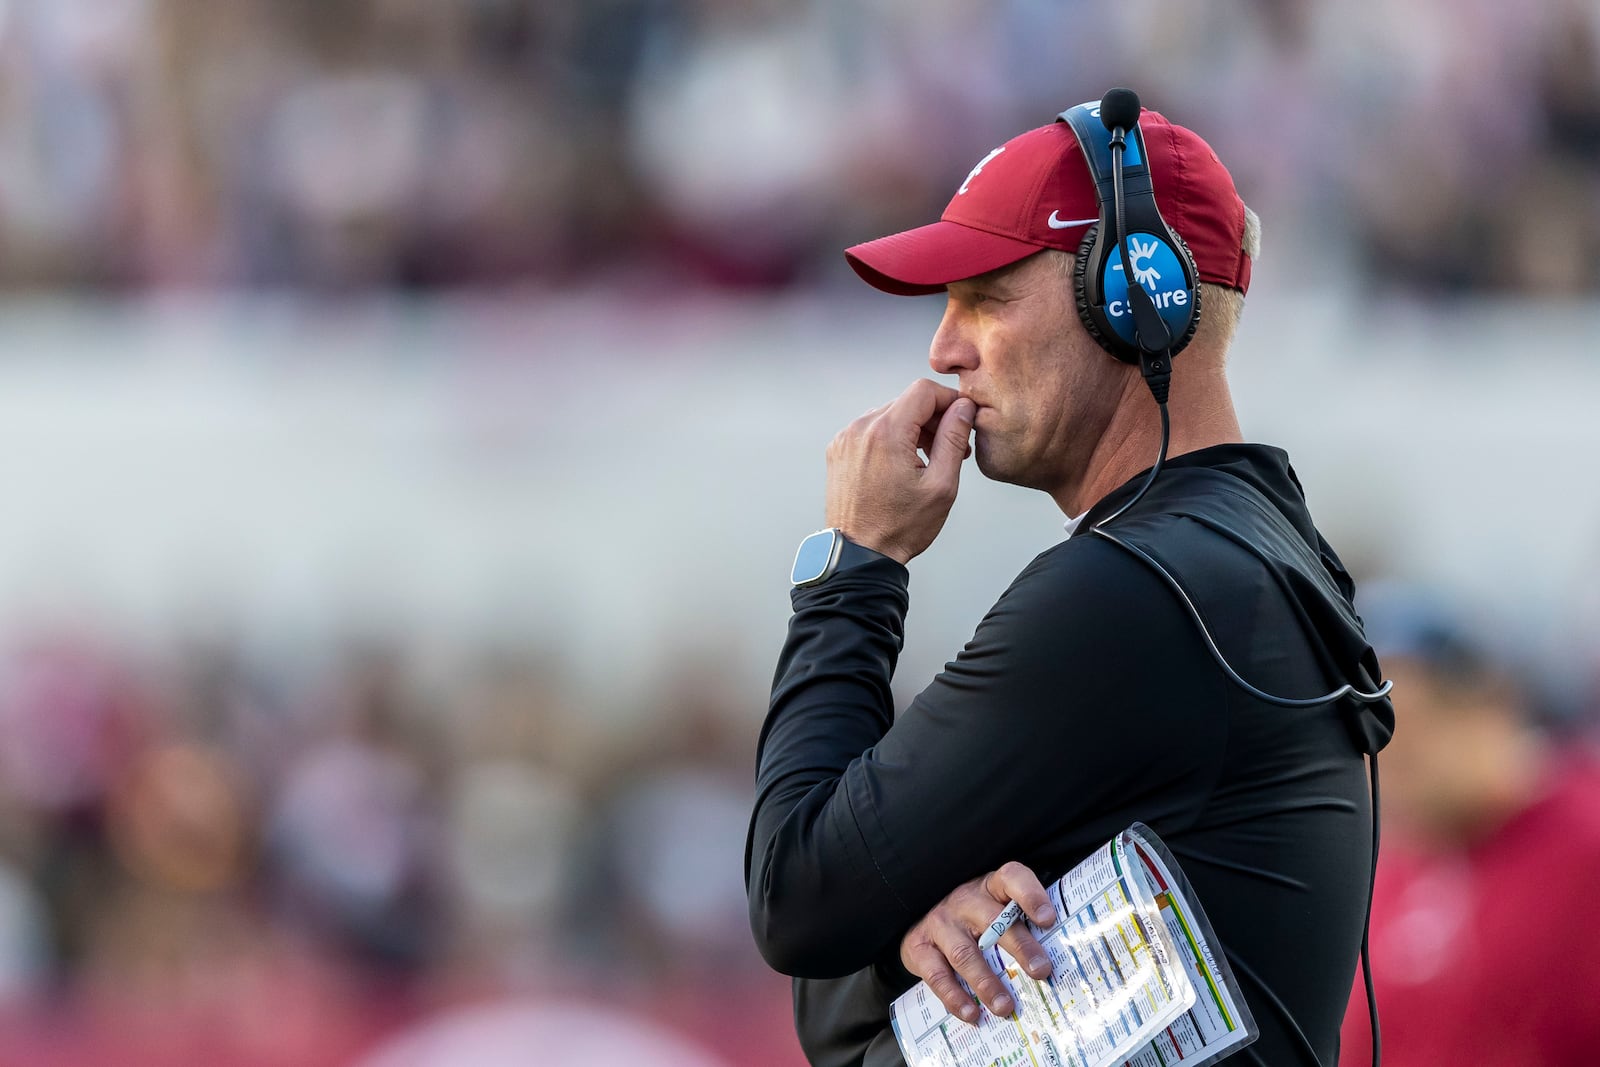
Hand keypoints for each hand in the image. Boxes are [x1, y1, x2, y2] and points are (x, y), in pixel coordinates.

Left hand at [824, 379, 974, 563]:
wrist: (859, 553)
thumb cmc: (899, 527)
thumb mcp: (940, 485)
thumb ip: (953, 439)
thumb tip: (963, 408)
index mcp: (886, 433)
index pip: (923, 390)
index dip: (949, 400)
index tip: (962, 418)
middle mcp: (860, 429)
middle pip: (906, 401)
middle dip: (933, 418)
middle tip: (953, 446)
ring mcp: (846, 439)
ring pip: (890, 414)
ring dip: (913, 428)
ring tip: (930, 459)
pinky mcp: (839, 450)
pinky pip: (872, 430)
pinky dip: (892, 438)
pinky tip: (905, 464)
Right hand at [899, 862, 1056, 1022]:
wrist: (921, 921)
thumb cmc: (973, 919)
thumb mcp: (996, 910)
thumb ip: (1022, 925)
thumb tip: (1063, 956)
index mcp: (990, 888)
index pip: (1011, 878)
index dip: (1030, 895)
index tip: (1048, 919)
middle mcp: (964, 901)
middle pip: (993, 921)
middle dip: (1020, 947)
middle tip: (1042, 971)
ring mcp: (940, 924)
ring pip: (965, 953)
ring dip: (987, 982)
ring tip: (1006, 1007)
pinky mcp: (919, 948)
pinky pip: (937, 975)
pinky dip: (954, 997)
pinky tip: (972, 1013)